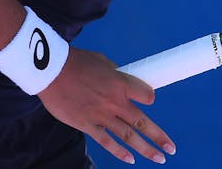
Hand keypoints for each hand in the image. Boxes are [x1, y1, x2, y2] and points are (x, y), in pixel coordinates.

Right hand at [38, 47, 174, 164]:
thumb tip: (121, 78)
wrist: (51, 71)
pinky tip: (131, 160)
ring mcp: (101, 116)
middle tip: (171, 148)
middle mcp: (115, 102)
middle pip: (142, 123)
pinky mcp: (87, 125)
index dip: (149, 98)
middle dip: (159, 137)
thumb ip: (115, 73)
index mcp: (121, 83)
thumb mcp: (103, 61)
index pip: (147, 95)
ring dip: (145, 149)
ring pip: (128, 136)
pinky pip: (107, 142)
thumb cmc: (76, 62)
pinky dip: (119, 152)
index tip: (149, 101)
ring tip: (159, 158)